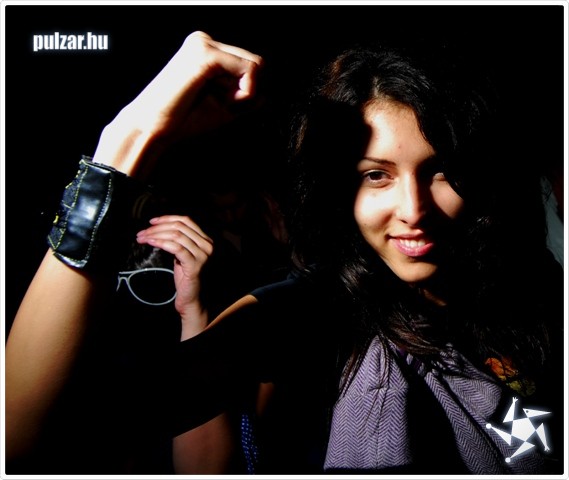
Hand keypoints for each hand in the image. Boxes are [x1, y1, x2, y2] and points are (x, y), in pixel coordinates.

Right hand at [93, 31, 263, 177]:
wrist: (152, 128)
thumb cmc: (184, 121)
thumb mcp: (222, 107)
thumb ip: (245, 98)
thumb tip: (268, 94)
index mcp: (206, 50)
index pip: (248, 65)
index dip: (246, 92)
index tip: (224, 107)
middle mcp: (205, 41)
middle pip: (255, 63)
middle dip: (246, 92)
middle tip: (220, 106)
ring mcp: (205, 45)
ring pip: (255, 65)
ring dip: (245, 93)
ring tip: (218, 103)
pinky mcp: (207, 56)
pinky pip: (249, 70)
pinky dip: (245, 92)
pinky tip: (225, 102)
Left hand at [136, 215, 213, 336]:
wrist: (191, 298)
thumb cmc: (184, 277)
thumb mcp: (182, 254)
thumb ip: (178, 240)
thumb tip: (160, 226)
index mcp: (205, 240)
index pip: (186, 220)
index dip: (167, 218)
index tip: (152, 221)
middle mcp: (207, 245)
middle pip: (179, 226)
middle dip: (157, 227)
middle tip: (142, 232)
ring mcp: (202, 255)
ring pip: (176, 235)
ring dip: (155, 235)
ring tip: (143, 238)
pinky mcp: (194, 265)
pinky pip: (175, 248)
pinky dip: (161, 243)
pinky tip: (151, 243)